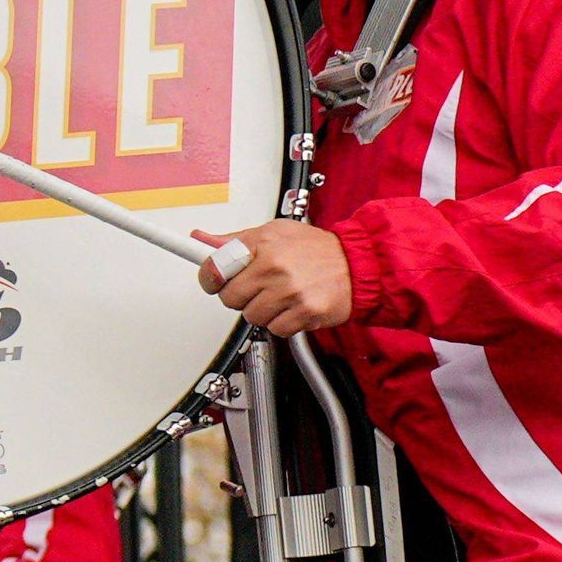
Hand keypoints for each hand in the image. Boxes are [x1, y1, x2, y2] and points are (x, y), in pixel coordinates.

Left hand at [201, 217, 354, 335]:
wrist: (360, 262)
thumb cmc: (317, 248)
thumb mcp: (274, 232)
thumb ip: (235, 241)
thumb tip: (202, 240)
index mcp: (264, 245)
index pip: (215, 267)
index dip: (210, 277)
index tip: (213, 280)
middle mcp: (276, 268)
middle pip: (230, 298)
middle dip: (241, 295)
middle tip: (260, 286)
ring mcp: (291, 292)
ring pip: (251, 316)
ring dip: (264, 310)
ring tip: (282, 294)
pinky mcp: (306, 312)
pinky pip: (275, 329)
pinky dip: (283, 322)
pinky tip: (295, 306)